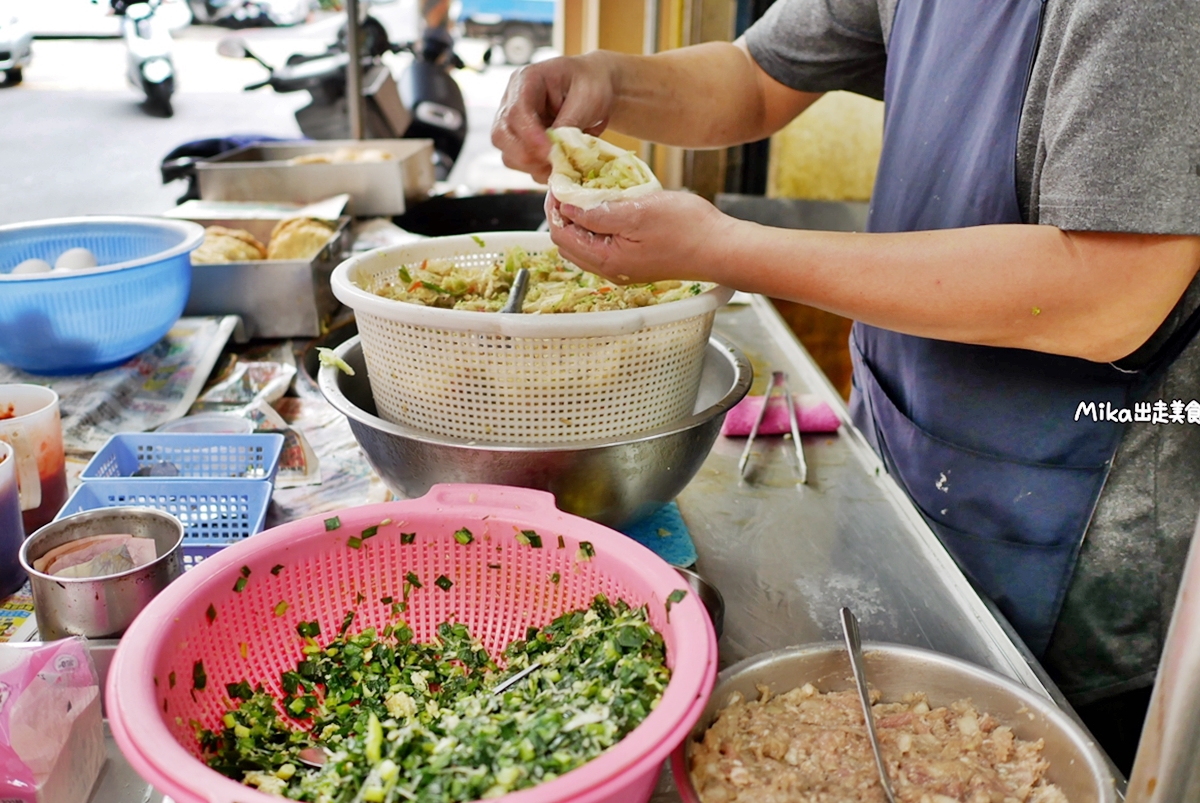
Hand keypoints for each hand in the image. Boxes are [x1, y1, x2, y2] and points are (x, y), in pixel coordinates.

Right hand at [491, 54, 615, 182]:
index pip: (516, 112)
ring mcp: (513, 123)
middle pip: (501, 135)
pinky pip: (520, 164)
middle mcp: (512, 101)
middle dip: (526, 155)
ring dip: (533, 166)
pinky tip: (559, 166)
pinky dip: (539, 171)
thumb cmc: (591, 84)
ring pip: (507, 154)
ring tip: (562, 165)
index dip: (530, 136)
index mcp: (527, 80)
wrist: (595, 87)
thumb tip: (555, 149)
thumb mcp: (588, 96)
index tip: (550, 152)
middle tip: (556, 163)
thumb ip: (570, 122)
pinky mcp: (520, 142)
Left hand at [546, 190, 736, 284]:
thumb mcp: (637, 212)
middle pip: (568, 241)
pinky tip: (608, 206)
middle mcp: (609, 269)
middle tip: (570, 184)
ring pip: (584, 244)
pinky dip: (597, 225)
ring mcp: (622, 268)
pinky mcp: (634, 262)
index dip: (554, 206)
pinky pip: (603, 244)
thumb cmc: (686, 228)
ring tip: (587, 192)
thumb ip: (597, 213)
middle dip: (562, 213)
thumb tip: (565, 207)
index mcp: (605, 259)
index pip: (561, 233)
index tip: (559, 181)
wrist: (721, 248)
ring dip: (579, 219)